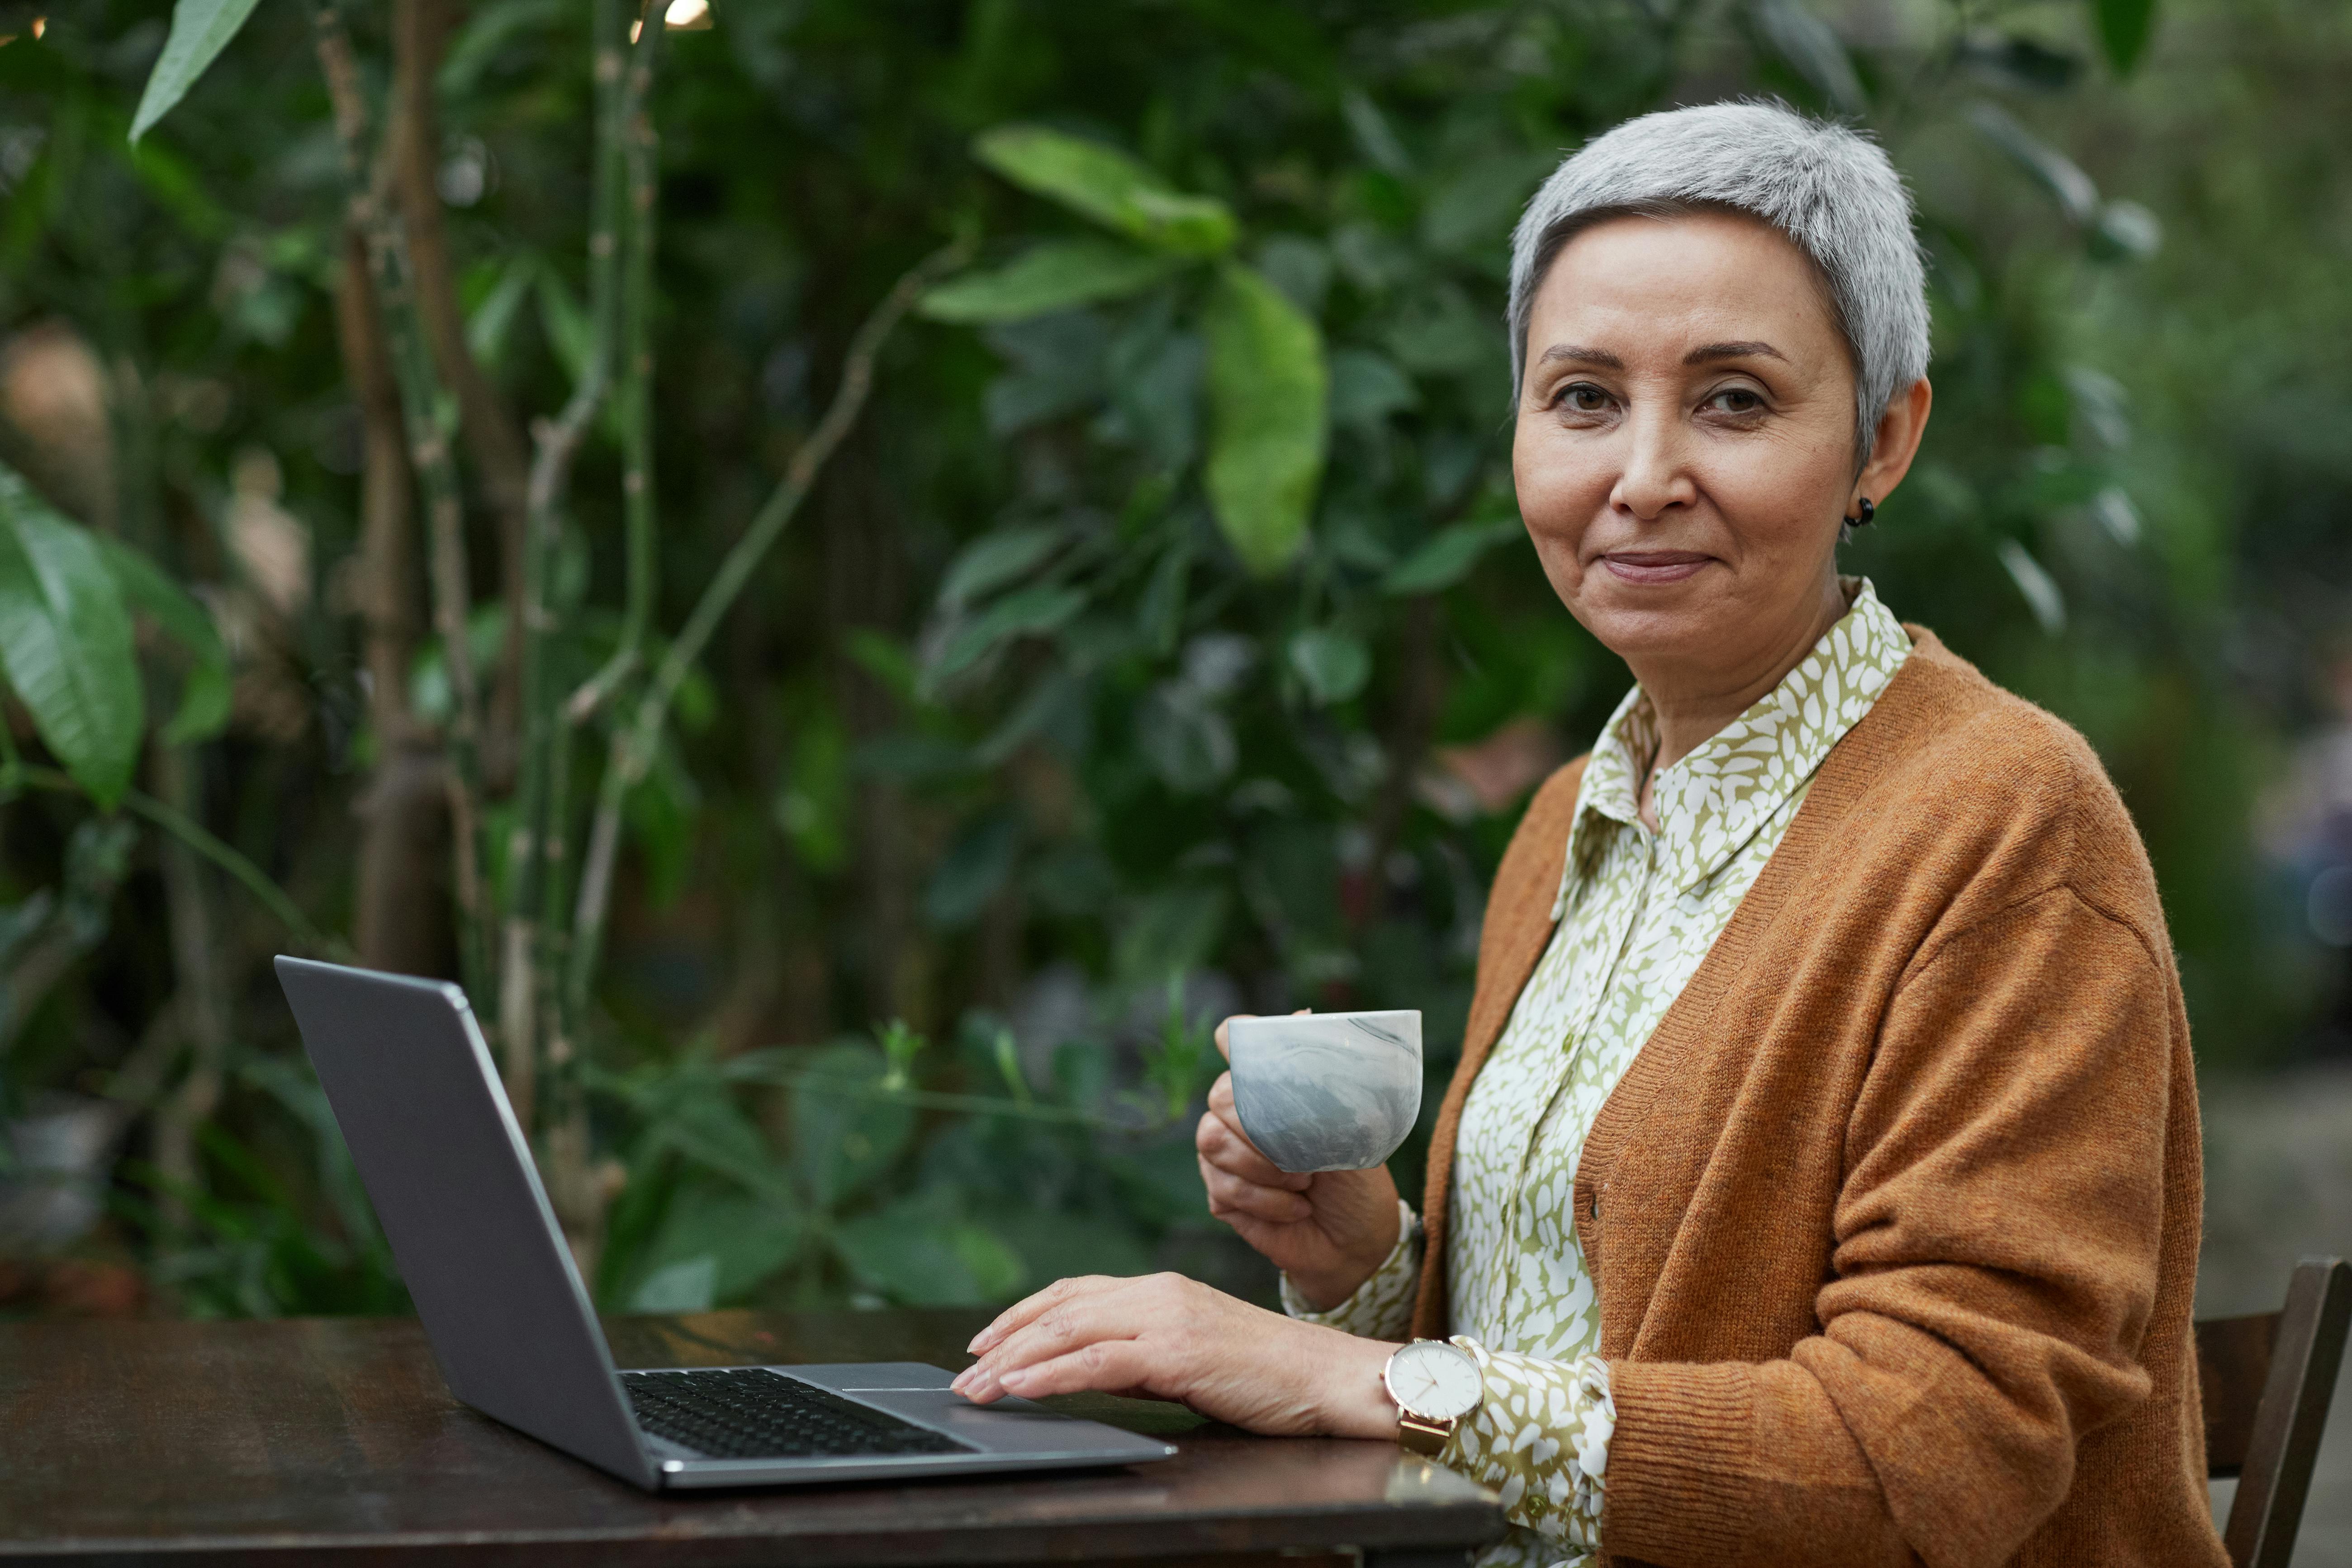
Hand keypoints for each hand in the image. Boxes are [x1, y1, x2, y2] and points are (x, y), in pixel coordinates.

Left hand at [949, 1272, 1398, 1437]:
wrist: (1327, 1378)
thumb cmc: (1268, 1375)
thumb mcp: (1191, 1356)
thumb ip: (1141, 1356)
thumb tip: (1089, 1370)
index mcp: (1161, 1289)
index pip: (1074, 1294)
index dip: (1023, 1314)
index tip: (986, 1341)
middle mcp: (1158, 1293)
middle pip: (1060, 1308)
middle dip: (1004, 1339)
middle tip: (964, 1372)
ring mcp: (1166, 1318)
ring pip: (1069, 1330)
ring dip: (1014, 1360)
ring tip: (977, 1387)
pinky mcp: (1177, 1352)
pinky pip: (1097, 1361)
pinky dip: (1051, 1373)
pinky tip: (1021, 1387)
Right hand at [1198, 1013, 1401, 1310]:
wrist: (1358, 1240)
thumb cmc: (1357, 1176)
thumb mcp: (1350, 1124)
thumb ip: (1320, 1079)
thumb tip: (1302, 1017)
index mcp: (1271, 1086)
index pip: (1233, 1040)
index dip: (1233, 1040)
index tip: (1247, 1049)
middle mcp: (1241, 1112)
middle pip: (1220, 1095)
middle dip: (1261, 1128)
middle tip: (1304, 1157)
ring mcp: (1225, 1154)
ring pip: (1212, 1140)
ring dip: (1263, 1168)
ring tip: (1303, 1184)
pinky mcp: (1221, 1194)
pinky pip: (1223, 1187)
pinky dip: (1266, 1202)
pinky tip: (1294, 1209)